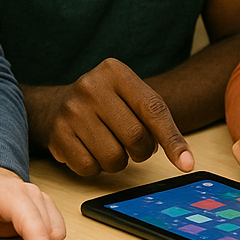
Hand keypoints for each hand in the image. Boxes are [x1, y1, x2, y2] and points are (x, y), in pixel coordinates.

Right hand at [25, 58, 193, 175]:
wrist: (53, 106)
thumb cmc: (105, 104)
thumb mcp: (129, 96)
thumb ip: (156, 119)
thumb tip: (184, 160)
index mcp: (115, 72)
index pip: (153, 109)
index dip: (173, 140)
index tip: (187, 164)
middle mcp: (91, 87)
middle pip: (136, 137)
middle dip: (142, 152)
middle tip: (136, 148)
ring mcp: (71, 111)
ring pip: (114, 158)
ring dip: (118, 162)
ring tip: (110, 145)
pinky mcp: (57, 135)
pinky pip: (90, 168)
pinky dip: (96, 167)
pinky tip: (90, 150)